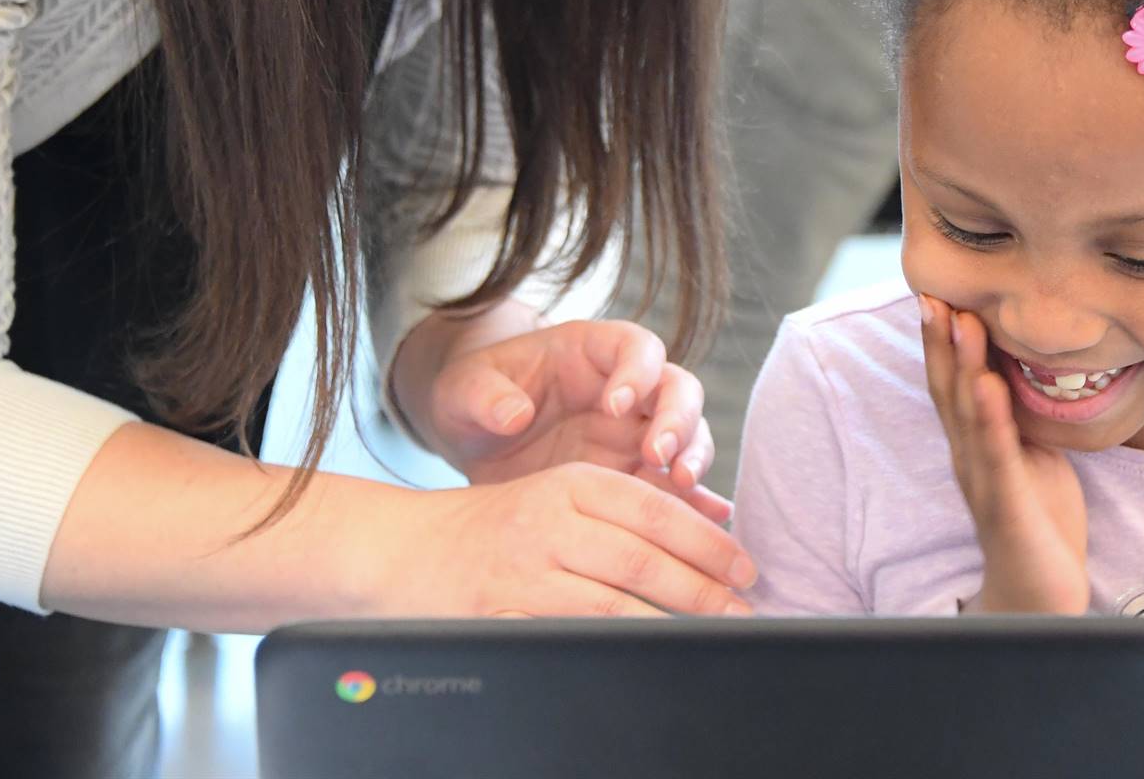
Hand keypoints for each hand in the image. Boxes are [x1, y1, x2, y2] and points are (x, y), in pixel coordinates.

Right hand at [381, 461, 757, 617]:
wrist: (397, 550)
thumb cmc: (492, 527)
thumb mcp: (553, 496)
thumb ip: (618, 511)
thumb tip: (706, 533)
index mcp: (569, 483)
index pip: (655, 510)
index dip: (708, 541)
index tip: (746, 568)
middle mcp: (548, 522)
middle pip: (642, 557)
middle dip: (702, 589)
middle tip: (743, 611)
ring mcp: (521, 571)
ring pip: (612, 601)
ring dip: (670, 624)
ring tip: (712, 638)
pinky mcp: (498, 615)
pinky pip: (569, 637)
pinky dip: (614, 649)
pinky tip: (646, 660)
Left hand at [404, 311, 728, 521]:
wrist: (475, 436)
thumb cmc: (474, 397)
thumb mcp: (464, 389)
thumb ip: (485, 396)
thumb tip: (513, 415)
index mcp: (592, 351)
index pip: (636, 347)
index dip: (636, 372)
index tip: (614, 405)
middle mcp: (629, 387)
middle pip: (679, 389)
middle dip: (676, 420)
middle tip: (656, 455)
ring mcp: (638, 431)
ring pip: (689, 435)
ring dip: (692, 457)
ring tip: (678, 487)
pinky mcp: (636, 473)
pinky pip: (677, 486)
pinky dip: (695, 502)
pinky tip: (709, 521)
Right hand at [919, 295, 1088, 613]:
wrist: (1040, 596)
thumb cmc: (1039, 522)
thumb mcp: (1032, 455)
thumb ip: (1018, 415)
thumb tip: (1026, 366)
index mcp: (975, 443)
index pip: (953, 381)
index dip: (943, 337)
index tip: (937, 288)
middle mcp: (969, 457)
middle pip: (948, 389)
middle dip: (939, 338)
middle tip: (931, 288)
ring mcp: (983, 481)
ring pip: (967, 415)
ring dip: (962, 364)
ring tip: (959, 320)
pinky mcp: (1005, 506)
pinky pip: (996, 456)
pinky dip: (991, 419)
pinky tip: (989, 387)